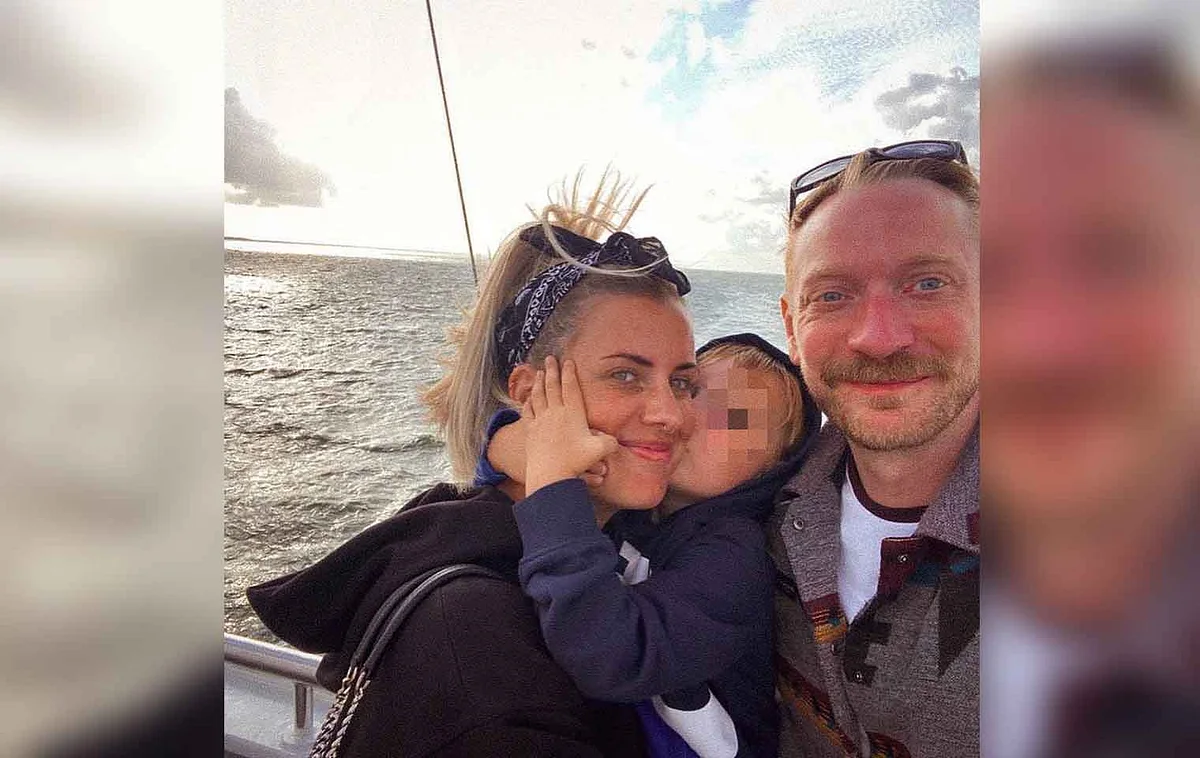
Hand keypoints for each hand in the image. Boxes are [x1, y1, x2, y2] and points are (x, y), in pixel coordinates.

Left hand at [524, 356, 618, 494]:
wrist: (550, 474)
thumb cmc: (575, 462)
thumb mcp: (599, 451)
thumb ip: (610, 443)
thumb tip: (615, 441)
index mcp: (572, 413)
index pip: (570, 387)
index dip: (569, 372)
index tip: (568, 361)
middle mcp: (555, 413)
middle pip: (552, 386)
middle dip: (552, 370)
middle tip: (550, 359)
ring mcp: (540, 421)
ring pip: (538, 396)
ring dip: (539, 383)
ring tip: (539, 373)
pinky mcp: (530, 431)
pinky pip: (528, 412)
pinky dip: (528, 403)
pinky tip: (527, 399)